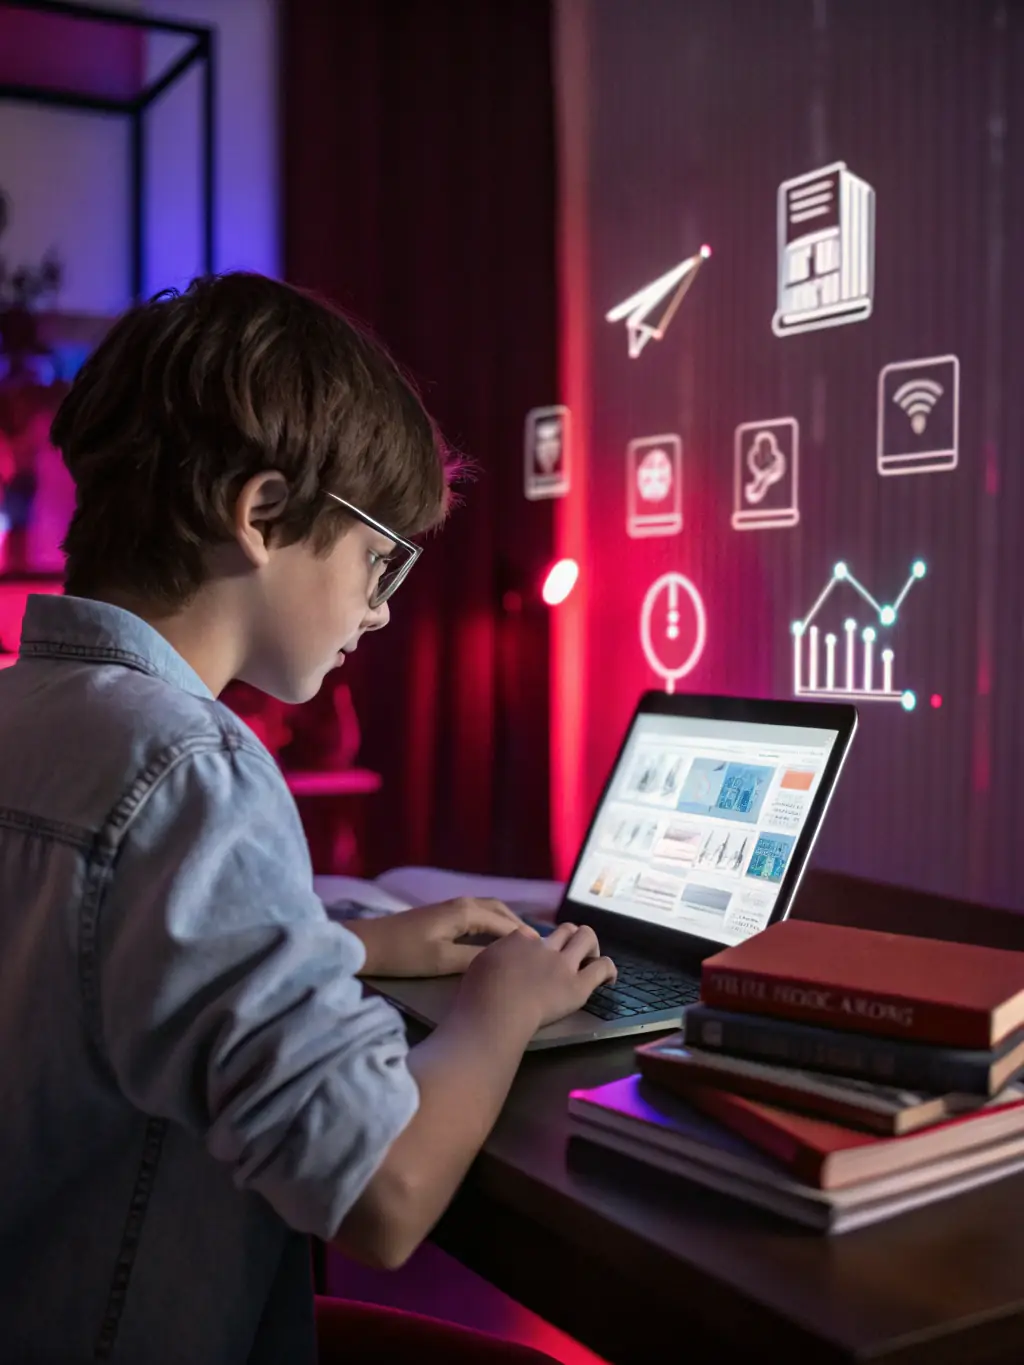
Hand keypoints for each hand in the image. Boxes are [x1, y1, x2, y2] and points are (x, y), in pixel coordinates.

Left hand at [346, 898, 538, 977]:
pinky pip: (477, 916)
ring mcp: (451, 908)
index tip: (544, 953)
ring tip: (522, 945)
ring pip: (489, 911)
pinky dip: (492, 925)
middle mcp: (462, 903)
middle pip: (500, 910)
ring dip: (506, 924)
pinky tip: (495, 942)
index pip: (506, 922)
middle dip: (519, 926)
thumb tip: (504, 959)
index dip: (525, 938)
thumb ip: (475, 958)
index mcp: (465, 911)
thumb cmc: (405, 954)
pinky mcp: (442, 916)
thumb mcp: (442, 961)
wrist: (369, 945)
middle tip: (538, 948)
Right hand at [455, 922, 616, 1032]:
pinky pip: (602, 967)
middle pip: (566, 929)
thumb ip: (498, 956)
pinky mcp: (578, 985)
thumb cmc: (479, 993)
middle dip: (570, 938)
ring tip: (589, 960)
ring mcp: (563, 964)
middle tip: (569, 955)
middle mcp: (544, 945)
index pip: (534, 934)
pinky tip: (608, 979)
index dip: (537, 945)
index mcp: (519, 938)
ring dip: (590, 945)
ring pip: (587, 936)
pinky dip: (608, 969)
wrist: (496, 1011)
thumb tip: (504, 960)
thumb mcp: (480, 962)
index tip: (534, 959)